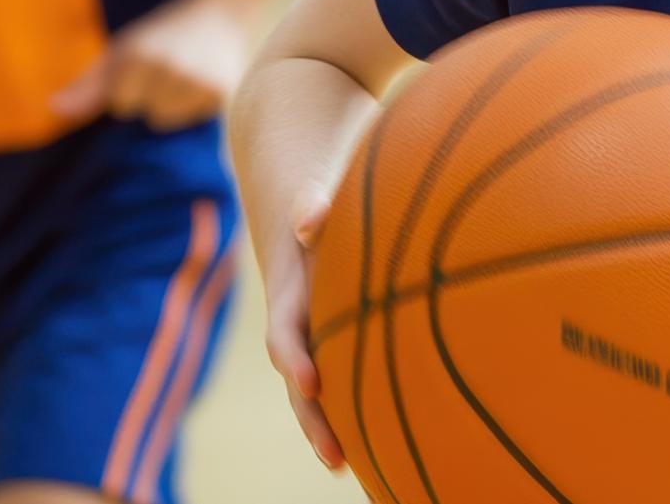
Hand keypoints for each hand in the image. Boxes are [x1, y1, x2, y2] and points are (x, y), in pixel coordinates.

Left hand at [52, 0, 249, 130]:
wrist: (228, 10)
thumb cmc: (168, 30)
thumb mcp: (126, 47)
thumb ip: (90, 83)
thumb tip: (54, 110)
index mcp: (139, 54)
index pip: (120, 103)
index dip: (129, 88)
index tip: (146, 67)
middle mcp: (167, 68)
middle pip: (145, 113)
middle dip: (152, 96)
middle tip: (170, 68)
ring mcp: (196, 81)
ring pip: (167, 119)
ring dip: (173, 104)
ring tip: (187, 75)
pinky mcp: (221, 92)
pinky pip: (194, 118)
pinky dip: (196, 104)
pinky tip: (204, 80)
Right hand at [263, 183, 345, 470]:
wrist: (302, 215)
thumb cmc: (314, 208)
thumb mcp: (308, 200)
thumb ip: (309, 207)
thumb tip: (310, 219)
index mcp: (288, 296)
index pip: (283, 335)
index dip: (294, 360)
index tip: (311, 383)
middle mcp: (297, 328)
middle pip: (299, 383)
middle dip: (314, 421)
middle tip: (336, 457)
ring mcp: (313, 341)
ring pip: (318, 394)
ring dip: (330, 429)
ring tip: (352, 467)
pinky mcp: (333, 345)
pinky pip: (340, 381)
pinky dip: (354, 410)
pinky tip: (386, 442)